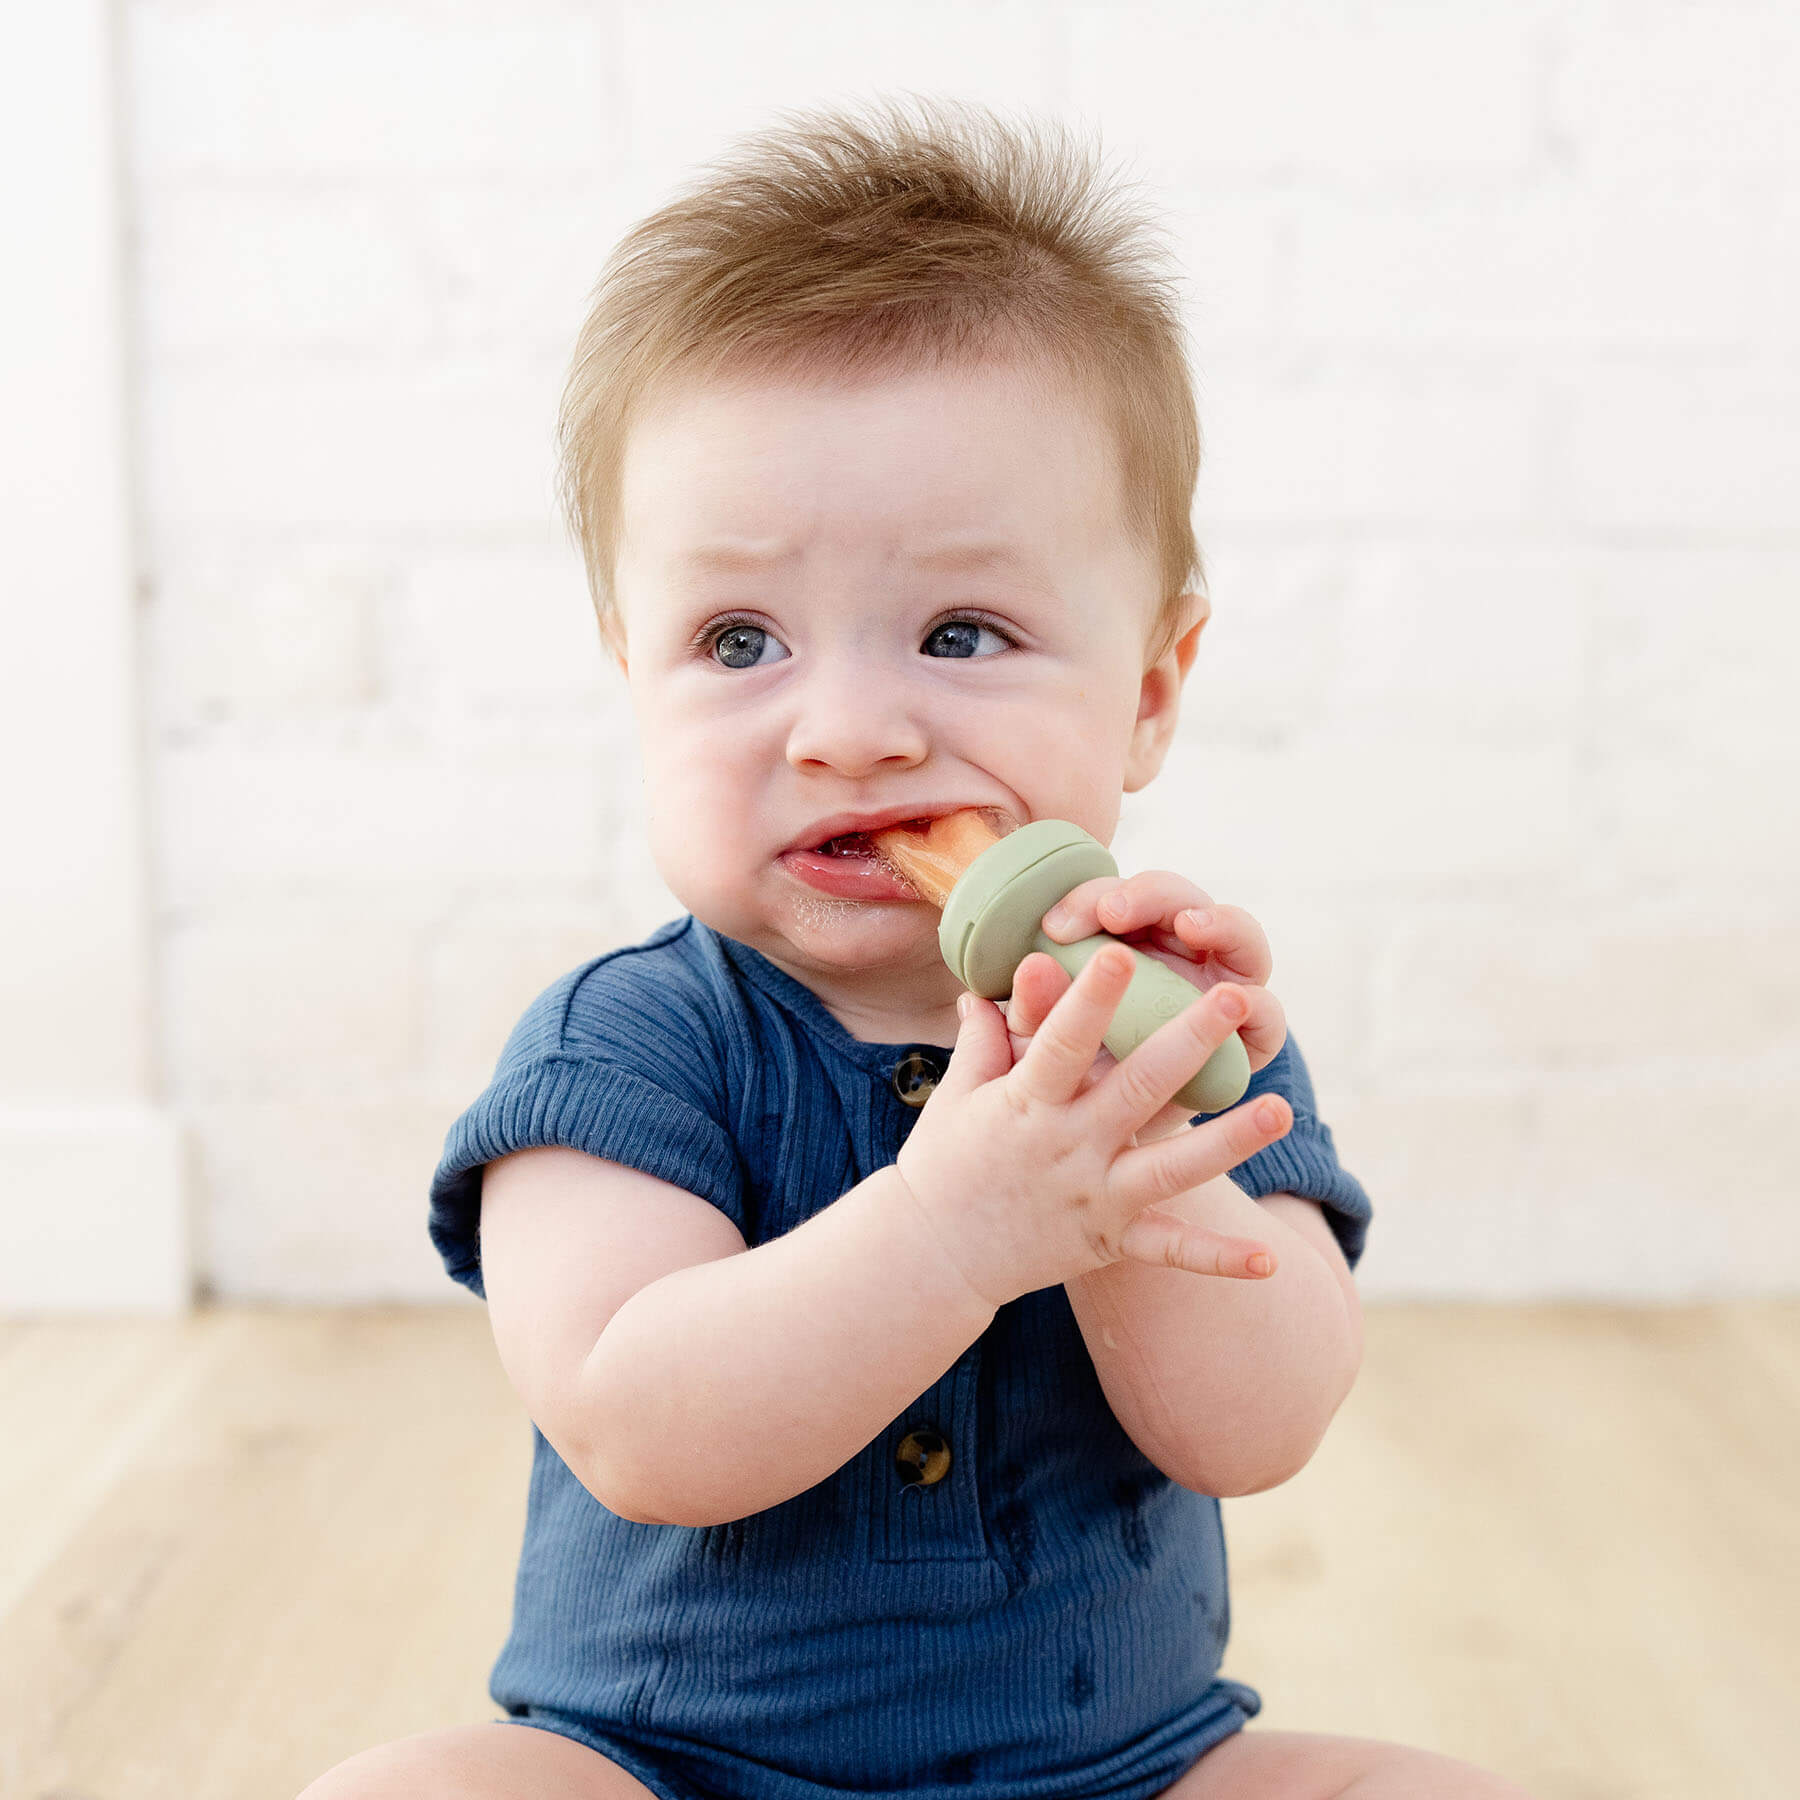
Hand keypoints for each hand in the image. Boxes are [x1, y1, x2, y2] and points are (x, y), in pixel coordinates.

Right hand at [893, 946, 1292, 1309]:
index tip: (1119, 950)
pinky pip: (1171, 1251)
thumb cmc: (944, 1162)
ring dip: (1229, 1141)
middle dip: (1189, 1041)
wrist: (933, 1257)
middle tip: (1234, 997)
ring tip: (1280, 1108)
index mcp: (1026, 1106)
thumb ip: (982, 1038)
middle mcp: (1067, 1149)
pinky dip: (1218, 1258)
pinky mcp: (1110, 1242)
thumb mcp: (957, 1096)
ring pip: (1172, 1168)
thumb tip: (984, 980)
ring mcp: (1094, 1199)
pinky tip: (1269, 1260)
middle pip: (1138, 1089)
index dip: (1090, 998)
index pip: (1061, 1043)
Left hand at [1017, 870, 1287, 1142]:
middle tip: (1114, 912)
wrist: (1094, 1153)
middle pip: (1178, 900)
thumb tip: (1032, 965)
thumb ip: (1035, 1009)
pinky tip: (1238, 1001)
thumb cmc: (1062, 1085)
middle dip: (1150, 896)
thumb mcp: (1039, 1049)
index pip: (1114, 899)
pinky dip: (1258, 1007)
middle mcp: (1178, 955)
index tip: (1056, 926)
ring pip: (1237, 934)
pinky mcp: (1248, 1038)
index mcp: (1124, 942)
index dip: (1089, 898)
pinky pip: (1267, 1016)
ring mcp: (1219, 991)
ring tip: (1190, 926)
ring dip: (1218, 922)